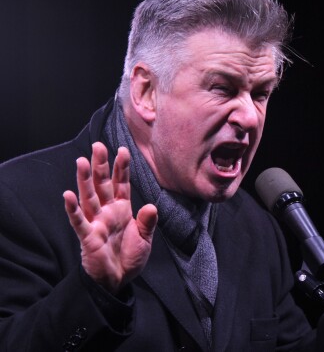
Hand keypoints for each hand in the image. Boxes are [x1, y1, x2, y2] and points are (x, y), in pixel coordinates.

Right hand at [63, 142, 157, 293]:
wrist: (117, 281)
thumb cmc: (129, 258)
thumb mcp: (144, 239)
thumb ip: (147, 223)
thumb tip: (152, 206)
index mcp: (122, 210)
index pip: (121, 184)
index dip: (122, 168)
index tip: (123, 150)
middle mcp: (107, 212)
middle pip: (102, 185)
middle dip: (101, 165)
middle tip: (98, 145)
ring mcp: (96, 223)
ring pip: (89, 197)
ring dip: (84, 179)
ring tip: (81, 161)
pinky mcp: (87, 236)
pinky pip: (78, 221)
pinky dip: (73, 208)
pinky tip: (68, 195)